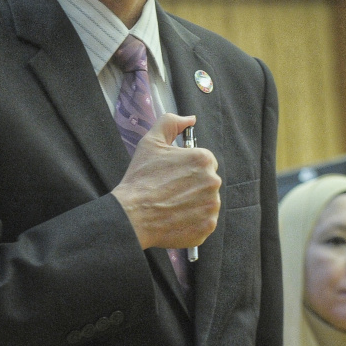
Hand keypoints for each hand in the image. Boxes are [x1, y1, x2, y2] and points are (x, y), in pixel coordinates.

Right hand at [111, 114, 220, 249]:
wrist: (132, 215)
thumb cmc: (141, 179)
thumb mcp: (151, 142)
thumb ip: (171, 123)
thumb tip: (190, 119)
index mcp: (203, 159)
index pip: (204, 161)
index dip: (187, 167)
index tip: (173, 175)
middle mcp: (213, 181)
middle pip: (206, 180)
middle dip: (191, 184)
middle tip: (170, 190)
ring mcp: (212, 206)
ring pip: (206, 200)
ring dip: (193, 202)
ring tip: (171, 204)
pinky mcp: (208, 226)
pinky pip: (205, 220)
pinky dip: (193, 220)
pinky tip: (176, 217)